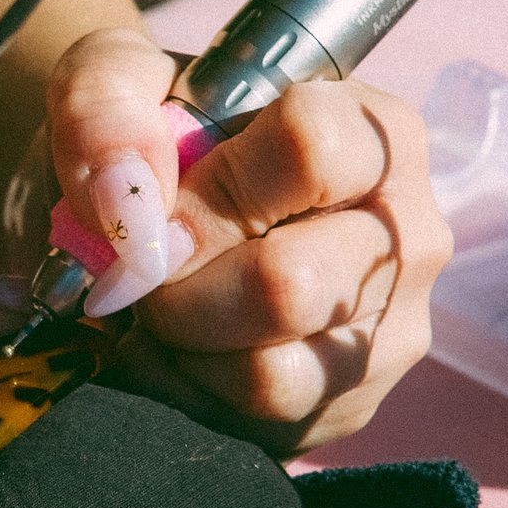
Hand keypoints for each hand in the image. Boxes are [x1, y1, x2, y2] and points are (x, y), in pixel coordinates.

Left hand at [41, 27, 451, 446]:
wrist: (138, 233)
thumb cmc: (144, 149)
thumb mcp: (107, 85)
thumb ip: (101, 103)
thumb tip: (126, 191)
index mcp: (374, 133)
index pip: (309, 150)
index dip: (207, 191)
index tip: (155, 210)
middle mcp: (406, 235)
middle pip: (286, 282)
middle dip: (178, 285)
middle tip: (142, 272)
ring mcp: (388, 333)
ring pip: (268, 371)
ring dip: (177, 343)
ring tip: (159, 305)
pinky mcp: (348, 408)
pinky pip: (252, 421)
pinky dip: (182, 390)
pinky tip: (173, 349)